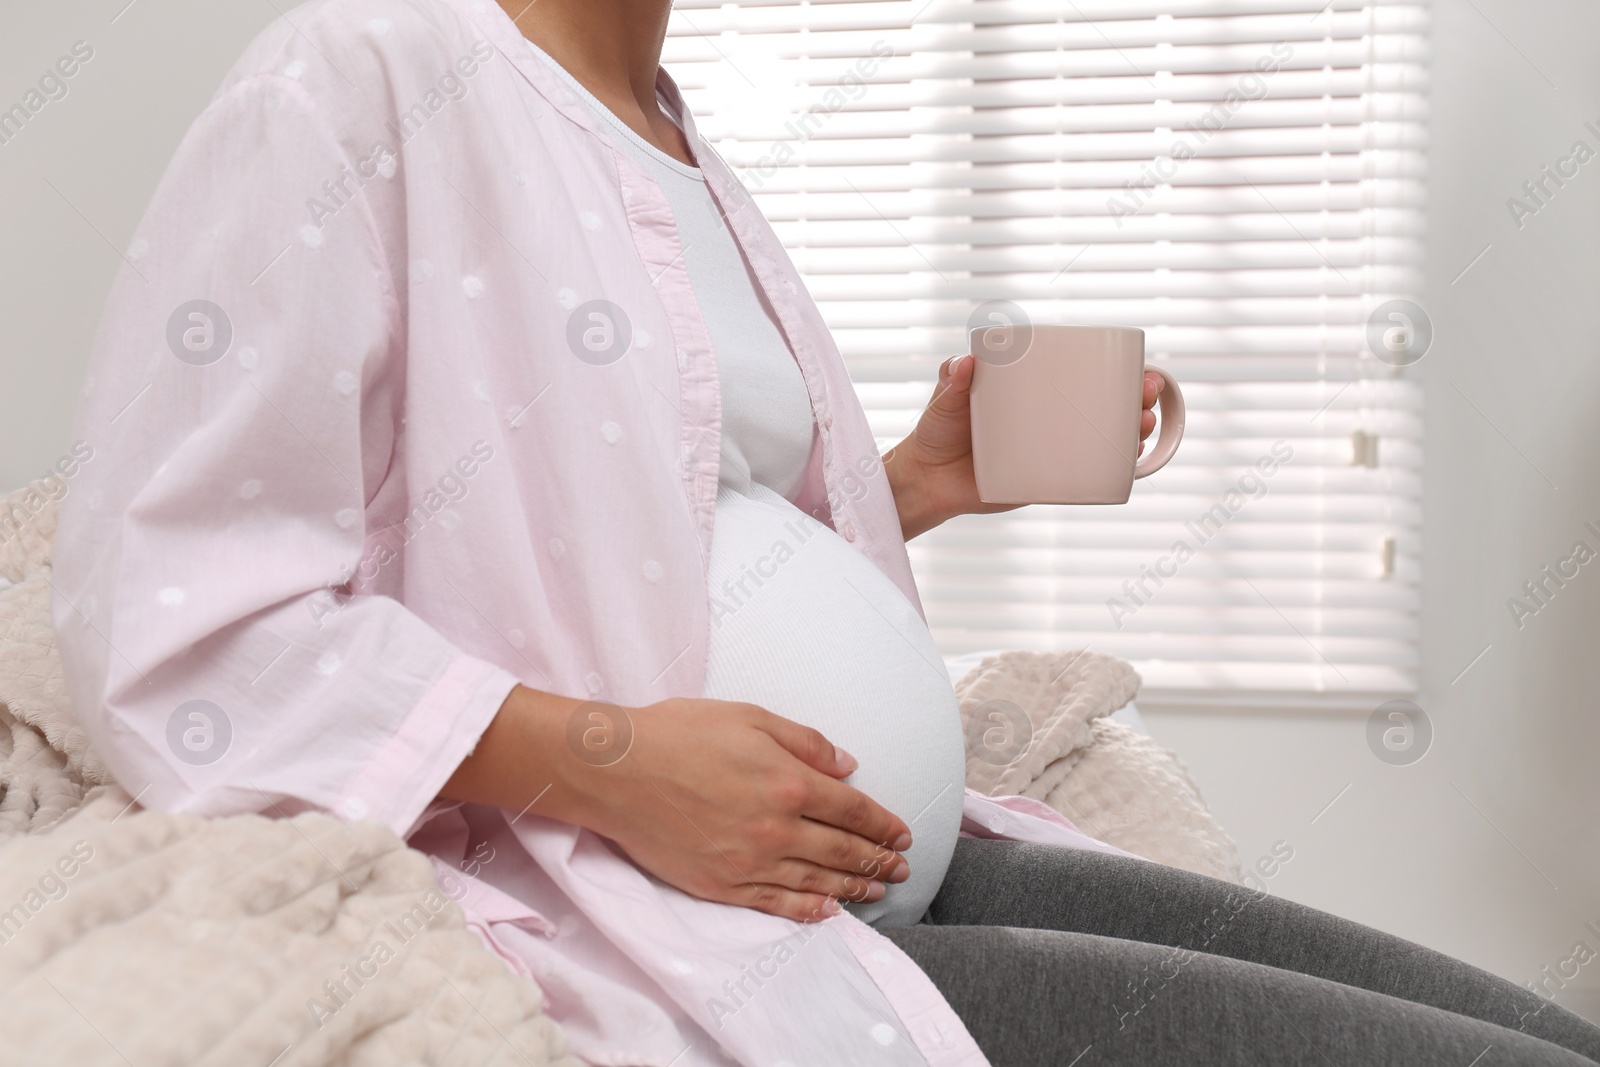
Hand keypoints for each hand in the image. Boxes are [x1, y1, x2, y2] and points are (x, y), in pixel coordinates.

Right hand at [578, 699, 911, 921]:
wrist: (616, 770)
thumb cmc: (679, 732)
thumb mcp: (749, 717)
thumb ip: (804, 742)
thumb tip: (846, 765)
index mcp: (789, 782)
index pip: (853, 810)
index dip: (883, 824)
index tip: (901, 833)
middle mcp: (777, 828)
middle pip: (843, 850)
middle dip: (878, 860)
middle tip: (902, 868)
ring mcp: (749, 862)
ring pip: (817, 881)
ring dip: (854, 887)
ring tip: (879, 890)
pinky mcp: (721, 885)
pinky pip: (776, 904)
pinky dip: (808, 910)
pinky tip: (828, 911)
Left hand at [883, 357, 1164, 539]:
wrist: (925, 481)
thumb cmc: (936, 431)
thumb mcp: (944, 399)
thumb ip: (950, 380)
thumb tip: (962, 364)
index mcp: (1032, 392)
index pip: (1081, 376)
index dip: (1116, 372)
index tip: (1138, 368)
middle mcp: (1047, 420)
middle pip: (1103, 407)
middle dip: (1135, 400)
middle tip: (1145, 397)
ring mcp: (1048, 450)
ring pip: (1101, 441)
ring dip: (1132, 434)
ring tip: (1143, 427)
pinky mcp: (1042, 480)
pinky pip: (1083, 477)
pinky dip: (1109, 471)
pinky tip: (1129, 464)